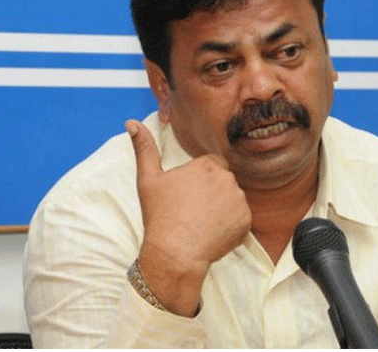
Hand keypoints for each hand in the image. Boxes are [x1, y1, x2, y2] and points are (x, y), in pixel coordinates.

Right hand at [126, 119, 251, 315]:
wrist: (175, 253)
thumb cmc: (160, 215)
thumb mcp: (147, 179)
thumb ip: (144, 148)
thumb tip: (131, 122)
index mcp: (207, 165)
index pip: (213, 164)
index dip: (201, 179)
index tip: (188, 194)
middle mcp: (227, 179)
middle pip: (224, 181)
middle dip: (212, 192)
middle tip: (193, 210)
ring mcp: (239, 200)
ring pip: (233, 200)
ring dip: (222, 208)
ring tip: (201, 223)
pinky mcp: (246, 221)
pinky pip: (240, 219)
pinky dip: (230, 225)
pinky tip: (212, 233)